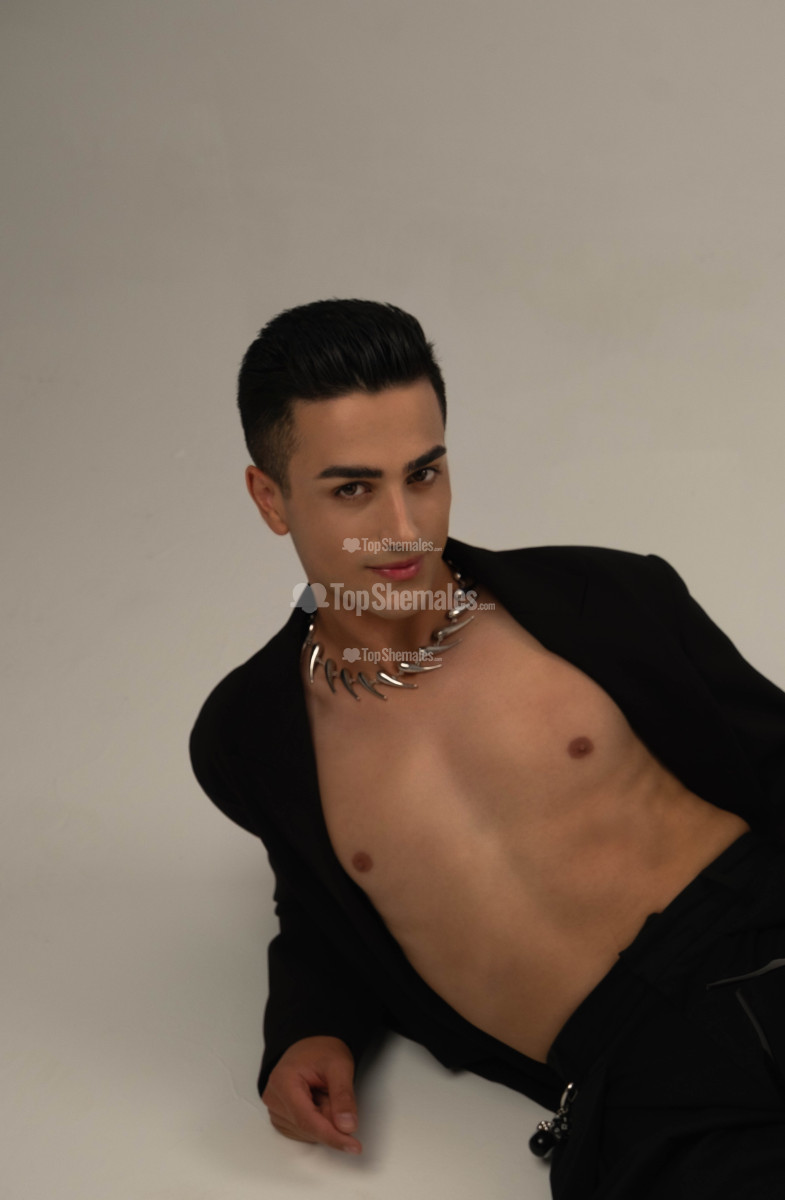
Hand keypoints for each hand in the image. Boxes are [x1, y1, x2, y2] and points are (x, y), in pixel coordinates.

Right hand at [261, 1036, 361, 1153]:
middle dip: (330, 1119)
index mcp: (283, 1081)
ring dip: (324, 1119)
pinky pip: (303, 1131)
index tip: (352, 1145)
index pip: (308, 1120)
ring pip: (307, 1132)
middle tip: (336, 1093)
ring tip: (324, 1093)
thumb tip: (347, 1126)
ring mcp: (274, 1109)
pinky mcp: (279, 1117)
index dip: (332, 1136)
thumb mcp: (340, 1066)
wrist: (310, 1045)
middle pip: (308, 1128)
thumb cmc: (321, 1051)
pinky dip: (317, 1121)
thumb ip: (343, 1096)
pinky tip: (318, 1101)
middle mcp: (273, 1098)